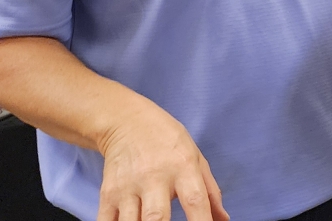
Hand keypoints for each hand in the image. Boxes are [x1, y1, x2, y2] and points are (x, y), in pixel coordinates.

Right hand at [96, 102, 227, 220]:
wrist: (127, 121)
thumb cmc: (168, 142)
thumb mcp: (196, 158)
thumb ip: (211, 192)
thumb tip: (222, 220)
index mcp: (182, 167)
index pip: (195, 200)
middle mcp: (154, 177)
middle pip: (156, 217)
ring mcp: (128, 186)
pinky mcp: (108, 193)